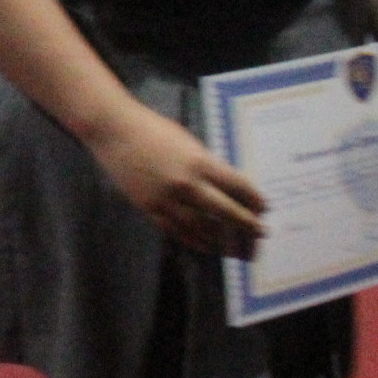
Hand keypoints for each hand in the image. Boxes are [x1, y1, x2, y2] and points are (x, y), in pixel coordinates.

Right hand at [89, 107, 267, 256]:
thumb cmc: (153, 129)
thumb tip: (226, 186)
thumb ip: (206, 164)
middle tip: (261, 234)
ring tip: (237, 249)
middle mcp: (187, 184)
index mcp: (200, 163)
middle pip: (226, 212)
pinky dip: (194, 241)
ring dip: (223, 240)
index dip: (254, 200)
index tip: (264, 209)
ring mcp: (167, 199)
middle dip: (247, 226)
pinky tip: (207, 246)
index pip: (238, 187)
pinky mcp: (149, 208)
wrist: (113, 131)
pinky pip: (177, 231)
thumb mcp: (188, 142)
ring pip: (202, 228)